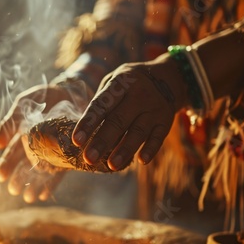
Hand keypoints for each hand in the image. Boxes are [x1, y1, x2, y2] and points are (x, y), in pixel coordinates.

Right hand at [0, 82, 89, 202]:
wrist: (73, 90)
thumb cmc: (46, 95)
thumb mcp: (25, 103)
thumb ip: (10, 122)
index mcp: (25, 135)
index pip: (13, 152)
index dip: (6, 164)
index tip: (0, 176)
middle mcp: (38, 145)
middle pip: (26, 165)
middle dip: (19, 178)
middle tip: (13, 190)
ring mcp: (54, 150)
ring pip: (42, 170)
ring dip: (34, 184)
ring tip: (29, 198)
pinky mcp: (70, 153)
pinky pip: (61, 169)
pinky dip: (53, 182)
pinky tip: (45, 193)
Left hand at [72, 53, 187, 170]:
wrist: (167, 77)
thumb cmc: (129, 84)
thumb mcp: (114, 81)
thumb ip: (102, 102)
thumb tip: (86, 130)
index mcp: (120, 84)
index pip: (101, 105)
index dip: (89, 123)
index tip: (76, 141)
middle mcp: (138, 95)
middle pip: (118, 121)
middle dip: (102, 141)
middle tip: (89, 159)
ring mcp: (154, 109)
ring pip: (138, 131)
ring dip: (124, 150)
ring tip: (111, 166)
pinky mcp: (165, 121)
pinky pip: (158, 137)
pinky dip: (151, 149)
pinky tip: (142, 161)